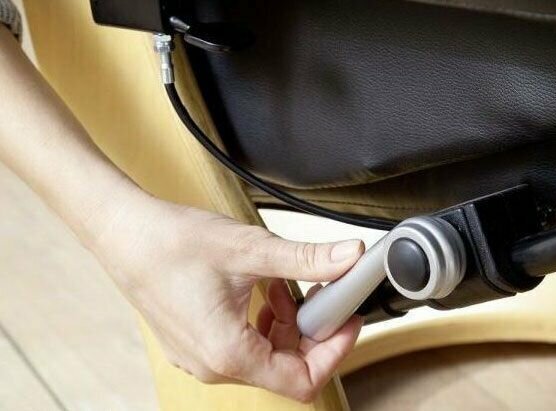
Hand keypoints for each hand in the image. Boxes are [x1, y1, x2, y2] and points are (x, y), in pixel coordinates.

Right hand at [91, 196, 364, 401]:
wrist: (123, 232)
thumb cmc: (170, 244)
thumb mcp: (250, 250)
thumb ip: (307, 259)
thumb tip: (349, 258)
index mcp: (228, 353)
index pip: (303, 380)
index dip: (335, 351)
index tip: (346, 319)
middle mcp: (213, 365)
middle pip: (285, 367)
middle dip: (311, 331)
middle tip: (318, 294)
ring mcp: (201, 356)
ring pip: (265, 356)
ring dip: (286, 325)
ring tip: (284, 288)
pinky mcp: (195, 341)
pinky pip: (242, 345)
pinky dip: (262, 323)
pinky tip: (262, 291)